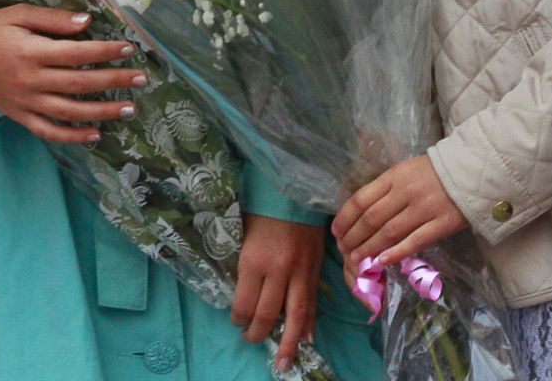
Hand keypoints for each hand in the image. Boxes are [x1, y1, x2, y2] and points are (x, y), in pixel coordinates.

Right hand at [0, 5, 144, 144]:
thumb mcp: (16, 15)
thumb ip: (52, 19)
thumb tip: (87, 22)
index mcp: (31, 52)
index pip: (76, 54)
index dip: (105, 52)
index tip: (129, 48)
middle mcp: (31, 81)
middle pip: (79, 84)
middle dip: (113, 82)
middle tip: (141, 79)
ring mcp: (25, 103)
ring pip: (69, 112)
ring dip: (102, 112)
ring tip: (129, 109)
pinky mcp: (20, 116)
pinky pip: (48, 131)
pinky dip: (72, 137)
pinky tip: (96, 135)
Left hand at [233, 214, 322, 371]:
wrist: (294, 190)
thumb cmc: (262, 210)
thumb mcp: (243, 236)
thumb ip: (245, 266)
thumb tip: (245, 294)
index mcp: (255, 261)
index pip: (244, 304)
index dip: (238, 318)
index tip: (235, 320)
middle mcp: (278, 270)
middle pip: (268, 315)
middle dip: (257, 333)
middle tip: (251, 339)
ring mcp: (300, 271)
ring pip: (296, 315)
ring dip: (289, 342)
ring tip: (284, 362)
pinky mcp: (315, 269)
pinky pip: (313, 302)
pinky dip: (310, 323)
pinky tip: (308, 339)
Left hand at [331, 154, 467, 267]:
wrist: (473, 170)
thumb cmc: (434, 172)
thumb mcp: (406, 170)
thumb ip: (386, 189)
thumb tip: (361, 213)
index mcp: (394, 176)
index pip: (361, 199)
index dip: (345, 218)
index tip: (336, 231)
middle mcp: (406, 192)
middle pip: (372, 218)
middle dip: (354, 236)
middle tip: (344, 250)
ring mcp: (424, 209)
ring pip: (389, 232)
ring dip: (369, 248)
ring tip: (357, 259)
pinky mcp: (442, 224)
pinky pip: (415, 241)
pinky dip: (396, 252)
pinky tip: (382, 261)